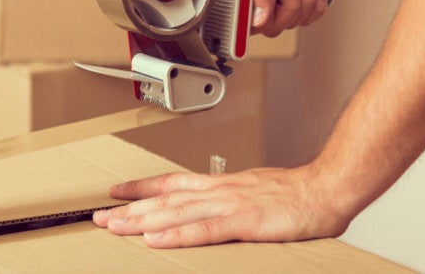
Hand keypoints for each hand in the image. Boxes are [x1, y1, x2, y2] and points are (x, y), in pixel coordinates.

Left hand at [93, 166, 348, 247]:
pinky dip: (177, 235)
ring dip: (142, 221)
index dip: (141, 187)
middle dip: (129, 209)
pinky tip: (156, 240)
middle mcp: (217, 191)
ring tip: (114, 227)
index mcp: (219, 184)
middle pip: (164, 200)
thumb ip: (226, 198)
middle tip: (99, 216)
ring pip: (176, 213)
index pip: (170, 183)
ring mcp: (229, 205)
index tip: (116, 191)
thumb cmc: (293, 193)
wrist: (325, 189)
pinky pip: (204, 231)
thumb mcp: (251, 190)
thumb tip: (207, 208)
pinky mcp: (244, 222)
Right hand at [224, 0, 329, 36]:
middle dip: (288, 5)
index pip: (240, 18)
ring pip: (290, 24)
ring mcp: (276, 3)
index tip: (269, 5)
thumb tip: (257, 20)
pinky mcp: (296, 5)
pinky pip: (307, 19)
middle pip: (268, 27)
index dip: (257, 17)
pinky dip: (316, 3)